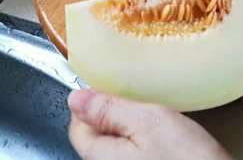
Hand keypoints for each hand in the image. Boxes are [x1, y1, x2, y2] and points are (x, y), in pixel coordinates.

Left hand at [67, 89, 231, 159]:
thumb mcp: (149, 123)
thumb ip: (109, 110)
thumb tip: (76, 97)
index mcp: (100, 159)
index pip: (77, 125)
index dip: (93, 102)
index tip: (115, 90)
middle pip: (97, 138)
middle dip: (115, 118)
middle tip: (144, 106)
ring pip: (118, 148)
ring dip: (133, 132)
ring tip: (159, 125)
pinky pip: (136, 157)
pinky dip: (146, 146)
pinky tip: (167, 143)